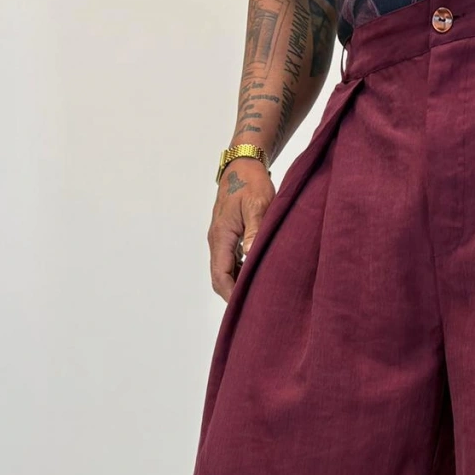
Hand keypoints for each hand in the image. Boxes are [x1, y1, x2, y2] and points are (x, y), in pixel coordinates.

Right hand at [208, 159, 275, 301]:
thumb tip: (252, 255)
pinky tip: (254, 277)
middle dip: (232, 294)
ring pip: (224, 271)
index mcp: (220, 236)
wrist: (243, 166)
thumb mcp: (258, 205)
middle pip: (219, 277)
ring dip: (235, 285)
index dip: (230, 294)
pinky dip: (239, 274)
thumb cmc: (251, 183)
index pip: (221, 274)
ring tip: (255, 296)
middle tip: (252, 308)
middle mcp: (216, 240)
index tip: (244, 306)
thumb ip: (255, 231)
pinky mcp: (228, 236)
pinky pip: (230, 262)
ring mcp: (220, 239)